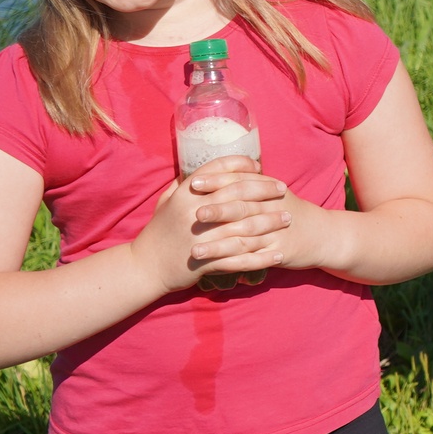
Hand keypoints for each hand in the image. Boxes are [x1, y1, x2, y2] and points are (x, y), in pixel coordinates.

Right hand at [132, 156, 294, 293]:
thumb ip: (183, 185)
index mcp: (186, 195)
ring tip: (288, 218)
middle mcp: (195, 212)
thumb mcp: (166, 202)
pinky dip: (261, 258)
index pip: (219, 171)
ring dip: (270, 222)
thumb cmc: (158, 232)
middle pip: (238, 194)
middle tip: (285, 190)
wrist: (144, 267)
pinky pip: (240, 259)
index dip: (242, 166)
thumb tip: (200, 170)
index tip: (261, 168)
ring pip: (244, 227)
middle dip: (265, 191)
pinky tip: (278, 255)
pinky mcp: (207, 261)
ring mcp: (202, 237)